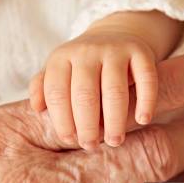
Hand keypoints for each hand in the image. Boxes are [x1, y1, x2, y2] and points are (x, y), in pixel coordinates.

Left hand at [30, 28, 158, 149]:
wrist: (114, 36)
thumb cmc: (81, 67)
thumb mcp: (58, 71)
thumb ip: (43, 89)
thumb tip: (37, 108)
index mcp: (61, 58)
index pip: (57, 93)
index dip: (62, 121)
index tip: (70, 140)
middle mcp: (87, 51)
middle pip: (85, 95)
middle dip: (87, 126)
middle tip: (91, 146)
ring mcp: (115, 49)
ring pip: (114, 90)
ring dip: (115, 121)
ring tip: (115, 141)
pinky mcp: (141, 51)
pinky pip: (146, 78)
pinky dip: (146, 101)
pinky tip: (143, 120)